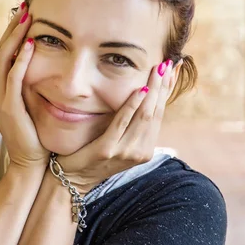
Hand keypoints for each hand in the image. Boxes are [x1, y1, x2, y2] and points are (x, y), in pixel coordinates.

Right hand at [0, 4, 49, 168]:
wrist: (30, 162)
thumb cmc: (34, 133)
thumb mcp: (29, 103)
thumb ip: (28, 84)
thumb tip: (41, 61)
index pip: (3, 53)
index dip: (12, 32)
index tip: (24, 14)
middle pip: (1, 50)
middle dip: (12, 27)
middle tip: (25, 6)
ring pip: (4, 59)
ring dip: (16, 36)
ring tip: (27, 16)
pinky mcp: (9, 107)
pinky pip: (14, 78)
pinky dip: (22, 59)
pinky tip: (31, 43)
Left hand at [57, 59, 181, 194]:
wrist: (72, 179)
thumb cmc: (94, 156)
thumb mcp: (119, 142)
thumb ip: (131, 125)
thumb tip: (142, 97)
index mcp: (144, 149)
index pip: (159, 114)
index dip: (166, 92)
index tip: (172, 70)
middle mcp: (139, 151)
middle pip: (155, 112)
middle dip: (162, 87)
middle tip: (167, 64)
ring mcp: (125, 152)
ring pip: (144, 116)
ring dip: (152, 91)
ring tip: (157, 71)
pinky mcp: (107, 150)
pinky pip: (122, 123)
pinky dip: (132, 106)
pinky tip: (139, 90)